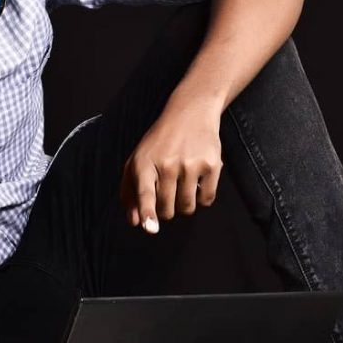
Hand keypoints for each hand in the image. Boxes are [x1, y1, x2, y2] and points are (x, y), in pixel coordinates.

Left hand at [120, 100, 222, 233]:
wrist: (190, 113)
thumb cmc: (158, 144)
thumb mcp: (136, 162)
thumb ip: (130, 193)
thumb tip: (135, 222)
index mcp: (144, 163)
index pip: (145, 192)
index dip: (147, 212)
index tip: (150, 228)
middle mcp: (167, 164)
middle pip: (167, 209)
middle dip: (166, 210)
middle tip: (167, 193)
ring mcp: (190, 165)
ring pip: (187, 208)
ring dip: (184, 206)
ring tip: (181, 187)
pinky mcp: (211, 165)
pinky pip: (206, 200)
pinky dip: (201, 199)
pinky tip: (196, 182)